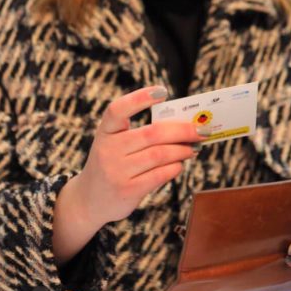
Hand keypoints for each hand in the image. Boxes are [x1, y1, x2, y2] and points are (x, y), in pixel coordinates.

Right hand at [54, 86, 206, 263]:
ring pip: (159, 154)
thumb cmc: (111, 164)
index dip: (139, 98)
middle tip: (201, 130)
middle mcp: (108, 150)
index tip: (162, 91)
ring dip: (182, 150)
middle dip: (182, 130)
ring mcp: (117, 171)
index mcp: (105, 132)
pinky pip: (160, 175)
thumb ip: (140, 134)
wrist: (88, 200)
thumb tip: (183, 127)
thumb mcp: (115, 144)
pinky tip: (180, 164)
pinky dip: (175, 167)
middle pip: (152, 133)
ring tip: (193, 148)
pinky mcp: (128, 190)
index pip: (117, 110)